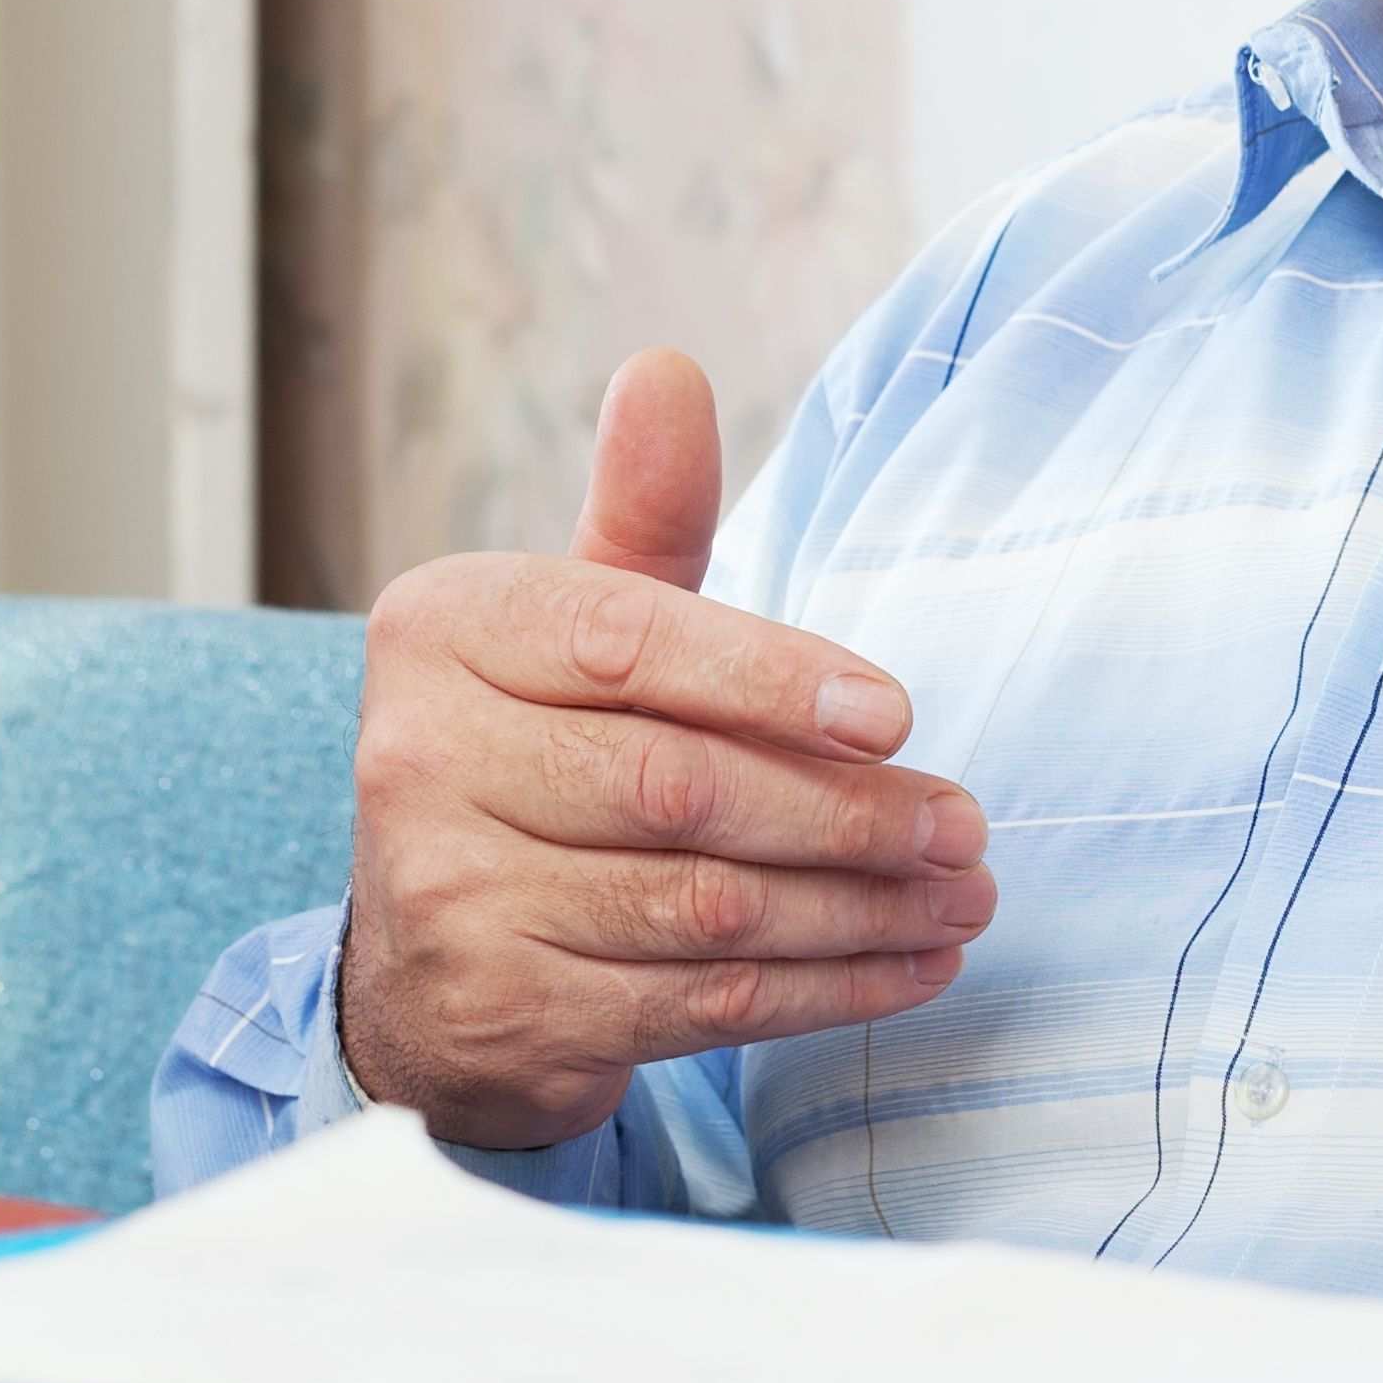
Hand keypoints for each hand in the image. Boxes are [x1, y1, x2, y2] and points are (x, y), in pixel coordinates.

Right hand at [335, 350, 994, 1150]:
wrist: (433, 961)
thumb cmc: (539, 754)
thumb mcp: (572, 625)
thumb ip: (640, 518)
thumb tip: (668, 371)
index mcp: (439, 630)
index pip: (626, 641)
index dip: (774, 677)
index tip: (896, 714)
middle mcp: (417, 757)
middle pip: (678, 785)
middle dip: (847, 812)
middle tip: (965, 826)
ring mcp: (451, 896)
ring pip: (703, 904)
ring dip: (860, 908)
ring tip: (962, 894)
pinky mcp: (504, 1011)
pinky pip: (701, 1002)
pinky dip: (826, 990)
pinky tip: (910, 965)